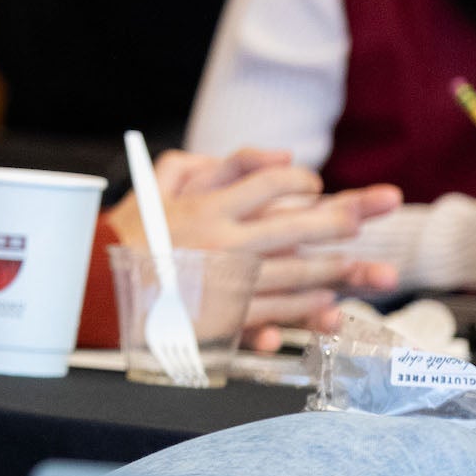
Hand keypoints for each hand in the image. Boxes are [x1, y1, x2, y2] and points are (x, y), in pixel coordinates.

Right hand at [106, 148, 402, 350]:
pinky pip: (277, 312)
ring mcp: (229, 283)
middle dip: (344, 218)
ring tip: (374, 272)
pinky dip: (306, 309)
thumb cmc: (129, 235)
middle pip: (297, 227)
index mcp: (207, 208)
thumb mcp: (158, 185)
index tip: (314, 185)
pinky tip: (328, 305)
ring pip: (297, 274)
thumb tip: (279, 156)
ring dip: (339, 271)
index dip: (301, 181)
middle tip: (378, 211)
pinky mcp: (226, 319)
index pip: (270, 185)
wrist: (96, 290)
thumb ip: (213, 164)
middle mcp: (224, 244)